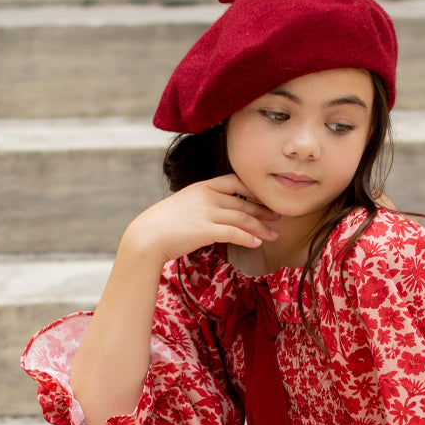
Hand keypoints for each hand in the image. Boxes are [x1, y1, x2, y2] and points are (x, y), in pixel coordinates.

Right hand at [125, 173, 279, 264]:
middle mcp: (207, 196)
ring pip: (242, 218)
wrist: (146, 236)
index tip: (266, 198)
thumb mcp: (183, 205)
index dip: (254, 189)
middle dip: (263, 210)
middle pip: (243, 201)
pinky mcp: (205, 229)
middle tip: (279, 217)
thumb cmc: (162, 225)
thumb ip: (201, 204)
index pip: (235, 181)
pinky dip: (248, 237)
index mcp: (202, 187)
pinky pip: (233, 232)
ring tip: (274, 235)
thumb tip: (214, 213)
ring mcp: (206, 212)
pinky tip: (257, 243)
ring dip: (261, 227)